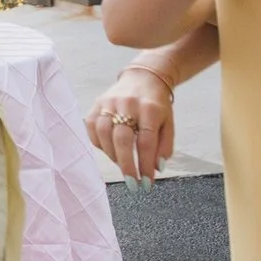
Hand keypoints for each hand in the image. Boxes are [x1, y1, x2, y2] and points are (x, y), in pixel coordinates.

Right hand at [87, 66, 174, 188]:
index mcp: (150, 109)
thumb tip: (155, 168)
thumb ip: (164, 146)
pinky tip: (110, 151)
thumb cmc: (157, 105)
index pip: (146, 142)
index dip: (145, 165)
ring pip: (104, 133)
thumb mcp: (169, 124)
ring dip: (113, 156)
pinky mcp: (97, 103)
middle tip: (132, 183)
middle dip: (127, 165)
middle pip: (122, 139)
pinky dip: (99, 144)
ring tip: (123, 166)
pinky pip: (92, 127)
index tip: (147, 183)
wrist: (144, 78)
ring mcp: (110, 102)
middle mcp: (128, 104)